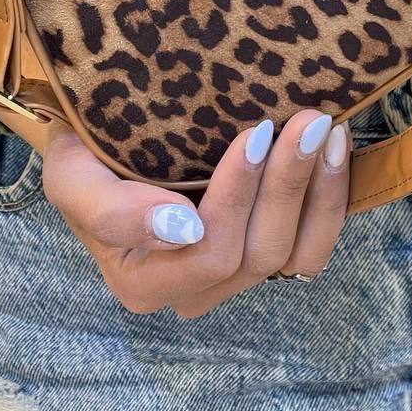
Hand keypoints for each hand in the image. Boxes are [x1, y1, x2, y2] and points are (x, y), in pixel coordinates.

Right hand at [42, 109, 348, 317]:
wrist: (107, 147)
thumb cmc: (88, 160)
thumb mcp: (74, 179)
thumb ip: (112, 211)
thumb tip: (182, 227)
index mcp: (145, 283)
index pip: (209, 251)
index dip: (237, 194)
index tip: (253, 132)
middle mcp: (194, 291)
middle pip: (258, 251)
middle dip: (286, 182)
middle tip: (306, 119)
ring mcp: (237, 275)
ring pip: (295, 254)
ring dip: (318, 190)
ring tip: (327, 130)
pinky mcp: (271, 254)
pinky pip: (314, 248)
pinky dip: (331, 199)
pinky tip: (337, 148)